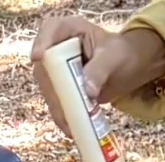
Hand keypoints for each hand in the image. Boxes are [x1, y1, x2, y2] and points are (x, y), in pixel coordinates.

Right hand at [29, 15, 164, 135]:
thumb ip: (101, 69)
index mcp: (70, 30)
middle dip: (53, 90)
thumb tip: (87, 90)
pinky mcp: (59, 88)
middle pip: (45, 67)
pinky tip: (72, 129)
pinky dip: (63, 116)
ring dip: (58, 108)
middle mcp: (57, 48)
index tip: (38, 57)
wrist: (126, 69)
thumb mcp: (115, 57)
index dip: (41, 42)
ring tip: (71, 126)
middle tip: (64, 109)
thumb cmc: (122, 54)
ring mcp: (55, 70)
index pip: (50, 29)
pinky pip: (56, 102)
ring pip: (48, 89)